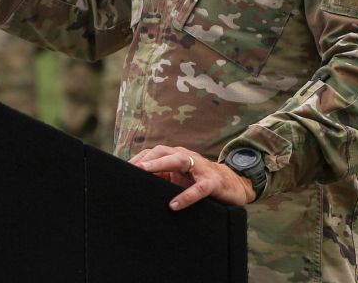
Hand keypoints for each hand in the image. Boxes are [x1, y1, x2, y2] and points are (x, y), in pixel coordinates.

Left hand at [129, 145, 254, 210]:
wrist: (234, 184)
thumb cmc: (202, 181)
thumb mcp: (181, 178)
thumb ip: (163, 178)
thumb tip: (138, 185)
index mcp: (178, 156)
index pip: (155, 152)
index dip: (139, 158)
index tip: (122, 167)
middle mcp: (188, 158)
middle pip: (164, 151)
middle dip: (146, 158)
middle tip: (130, 168)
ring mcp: (201, 169)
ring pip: (180, 160)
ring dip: (161, 164)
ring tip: (144, 171)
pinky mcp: (213, 183)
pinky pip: (198, 188)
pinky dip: (185, 196)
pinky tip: (173, 205)